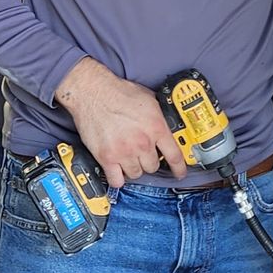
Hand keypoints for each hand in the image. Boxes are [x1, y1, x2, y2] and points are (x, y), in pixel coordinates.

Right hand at [53, 58, 180, 187]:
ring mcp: (124, 151)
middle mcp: (142, 142)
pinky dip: (117, 178)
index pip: (174, 156)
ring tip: (128, 157)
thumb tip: (167, 126)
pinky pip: (116, 180)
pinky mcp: (106, 157)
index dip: (179, 168)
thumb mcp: (149, 100)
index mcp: (156, 127)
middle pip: (153, 166)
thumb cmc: (118, 92)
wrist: (93, 92)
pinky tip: (117, 170)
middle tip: (143, 154)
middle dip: (149, 161)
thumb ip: (159, 117)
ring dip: (133, 168)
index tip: (179, 173)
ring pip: (136, 174)